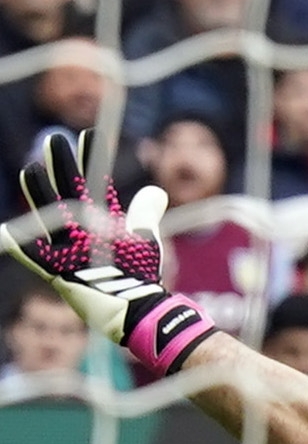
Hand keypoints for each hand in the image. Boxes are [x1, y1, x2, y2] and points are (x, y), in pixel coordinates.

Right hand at [2, 131, 218, 374]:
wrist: (139, 308)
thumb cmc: (139, 276)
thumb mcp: (144, 239)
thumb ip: (144, 214)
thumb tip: (155, 189)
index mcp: (98, 223)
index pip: (91, 185)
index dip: (89, 162)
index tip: (89, 136)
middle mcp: (80, 233)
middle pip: (66, 195)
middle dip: (61, 168)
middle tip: (55, 139)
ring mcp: (69, 251)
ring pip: (49, 218)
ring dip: (40, 195)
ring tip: (31, 169)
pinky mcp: (62, 273)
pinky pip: (37, 257)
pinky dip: (21, 244)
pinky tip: (5, 231)